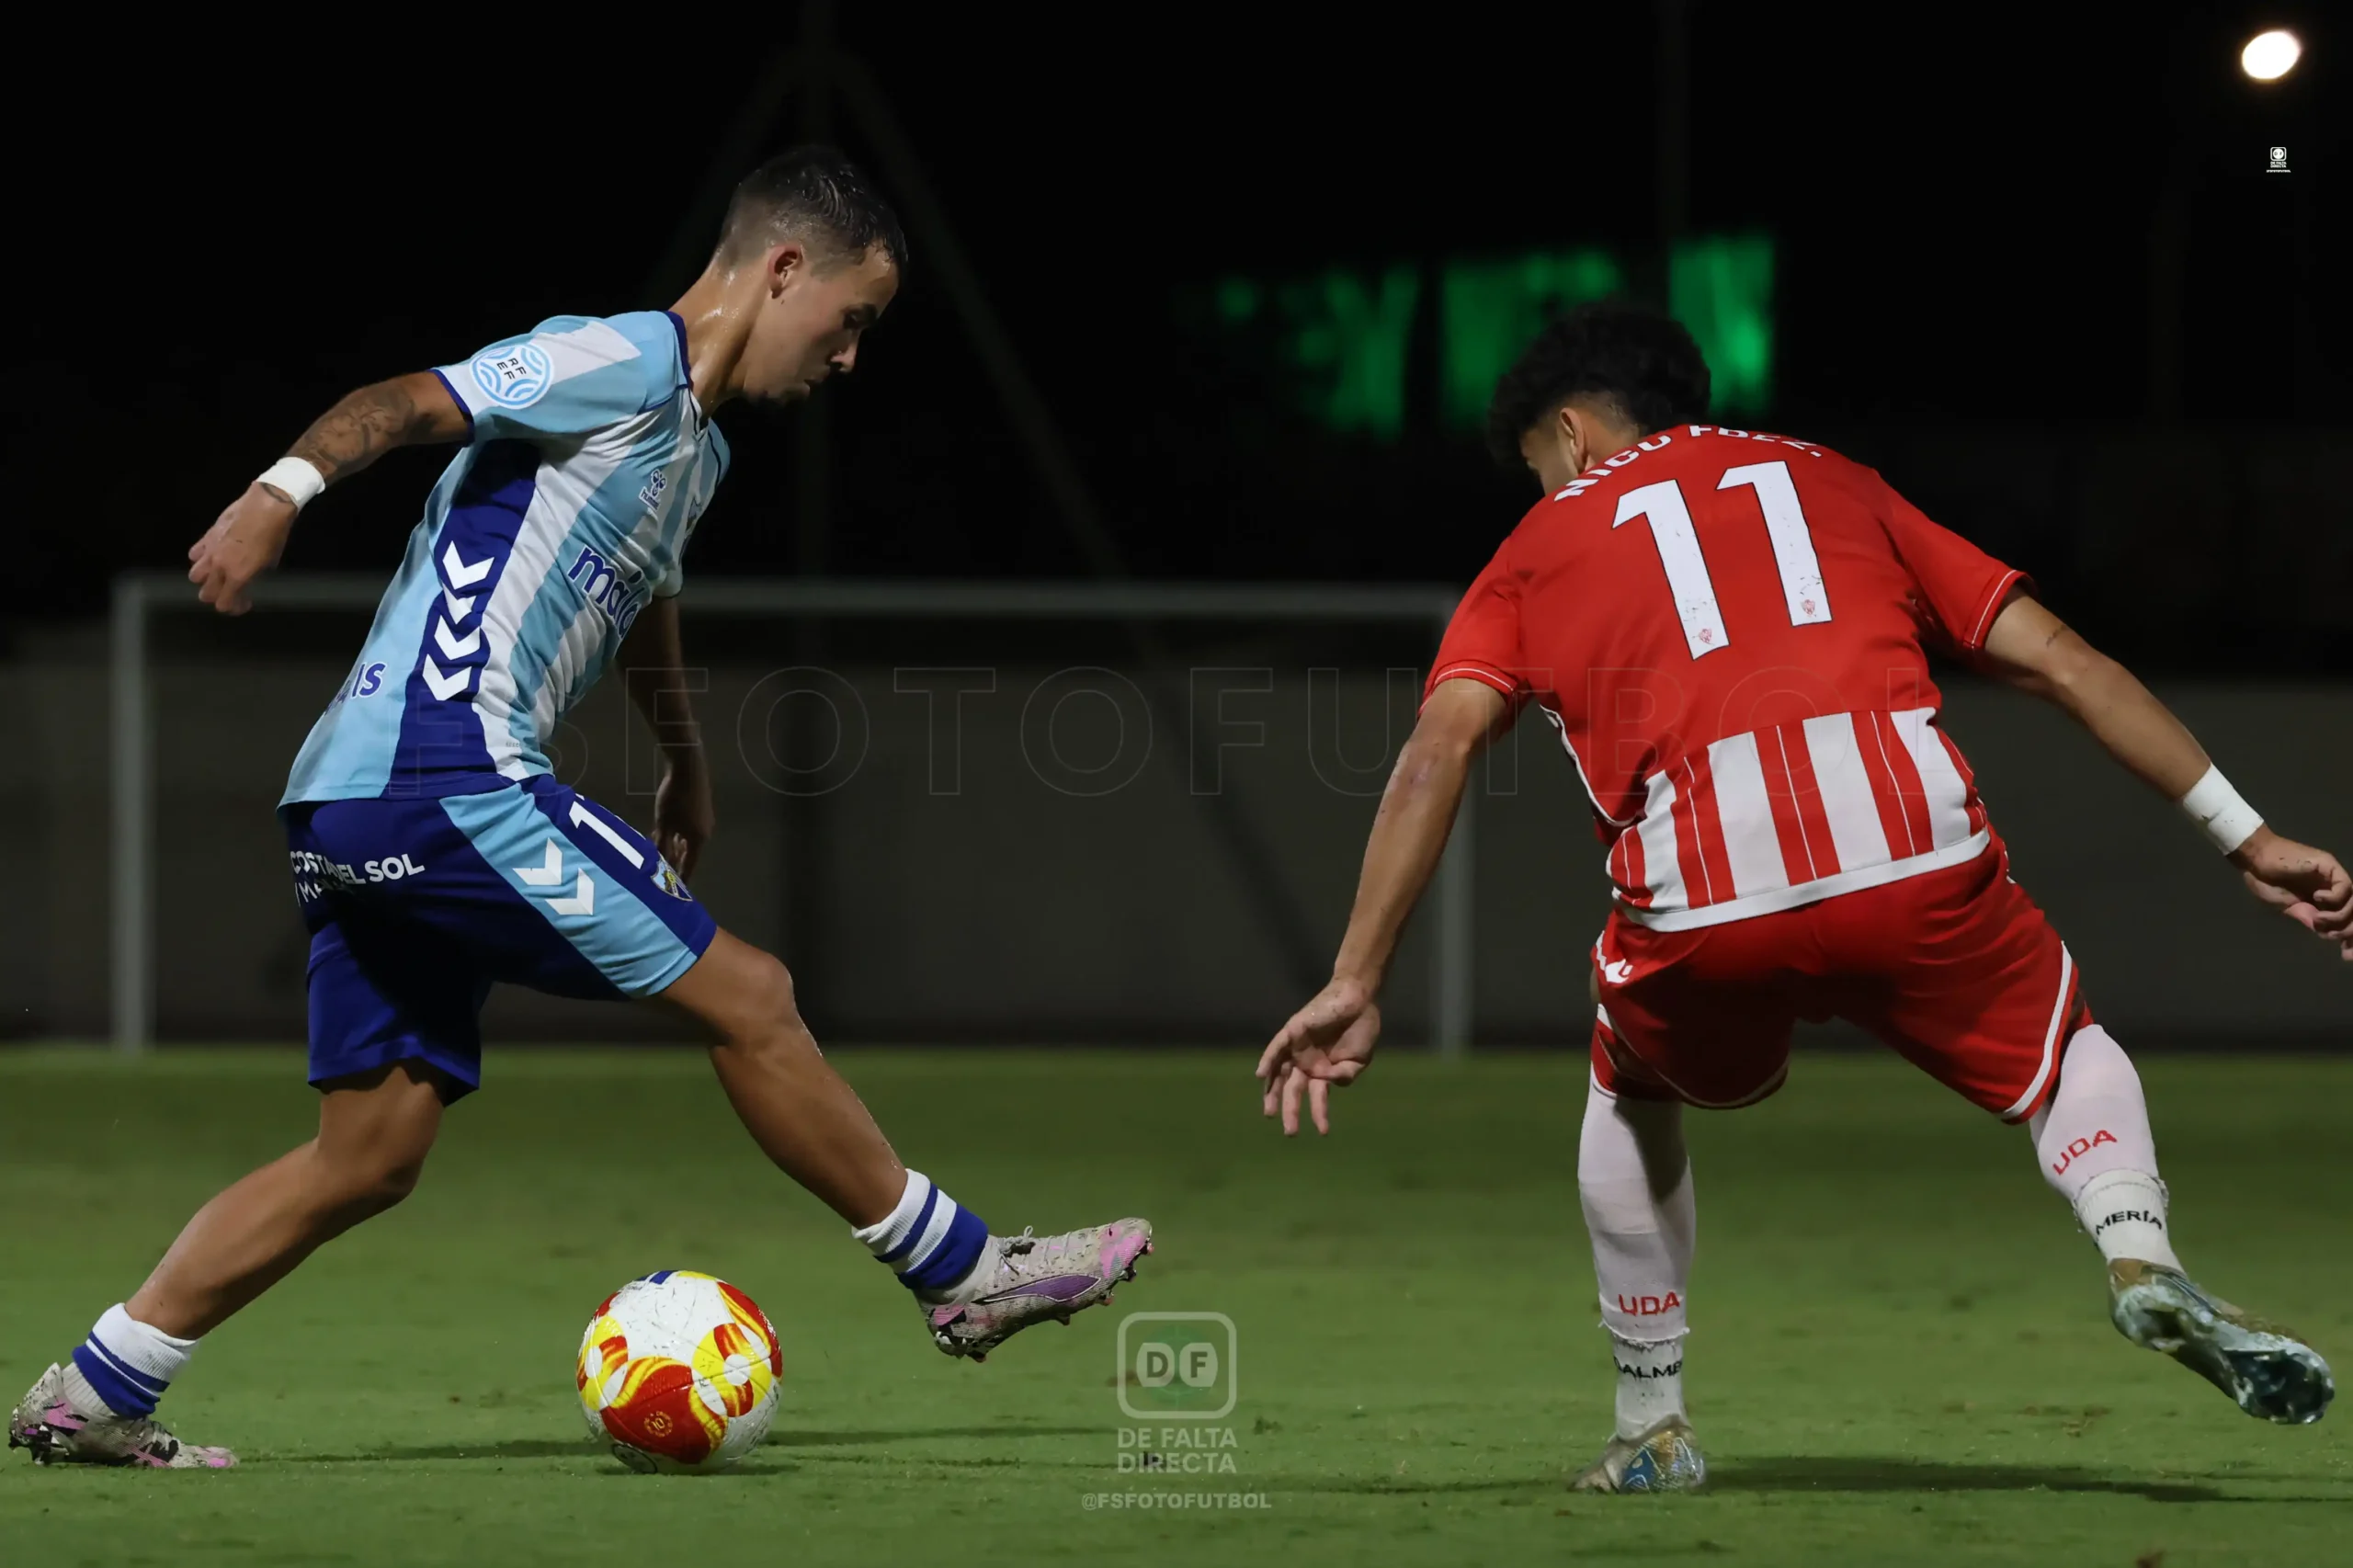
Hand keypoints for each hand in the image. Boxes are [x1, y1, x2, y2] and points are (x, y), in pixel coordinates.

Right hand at [188, 483, 297, 613]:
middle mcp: (219, 567)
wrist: (265, 506)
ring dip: (206, 579)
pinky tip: (212, 556)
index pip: (224, 603)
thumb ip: (253, 576)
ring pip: (195, 576)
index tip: (244, 603)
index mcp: (238, 576)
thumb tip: (247, 581)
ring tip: (218, 574)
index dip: (234, 607)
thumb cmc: (274, 534)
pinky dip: (201, 559)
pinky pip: (194, 555)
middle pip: (206, 594)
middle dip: (218, 597)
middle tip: (231, 591)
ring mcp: (209, 551)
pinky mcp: (206, 537)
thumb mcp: (269, 562)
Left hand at [652, 754, 714, 879]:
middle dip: (675, 861)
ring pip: (688, 840)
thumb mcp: (663, 824)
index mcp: (699, 840)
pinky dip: (678, 835)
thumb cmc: (674, 799)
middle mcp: (706, 833)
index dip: (681, 878)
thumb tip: (658, 863)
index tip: (675, 890)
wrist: (688, 768)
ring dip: (674, 846)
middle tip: (660, 869)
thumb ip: (661, 845)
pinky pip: (689, 829)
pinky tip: (665, 833)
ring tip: (658, 850)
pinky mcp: (702, 810)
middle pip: (690, 853)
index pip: (690, 866)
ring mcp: (705, 821)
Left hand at [1257, 973, 1380, 1135]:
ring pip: (1280, 1073)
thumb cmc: (1362, 1027)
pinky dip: (1268, 1060)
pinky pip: (1277, 1047)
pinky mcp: (1293, 1031)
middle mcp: (1307, 1061)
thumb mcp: (1359, 1060)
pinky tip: (1261, 1075)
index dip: (1319, 1114)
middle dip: (1291, 1111)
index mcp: (1322, 1070)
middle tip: (1290, 1132)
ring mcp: (1298, 1047)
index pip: (1316, 1097)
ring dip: (1273, 1092)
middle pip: (1293, 1090)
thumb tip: (1327, 1084)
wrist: (1360, 998)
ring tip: (1269, 1113)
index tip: (1323, 1131)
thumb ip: (1345, 1076)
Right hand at [2232, 827, 2352, 955]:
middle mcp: (2332, 889)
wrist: (2254, 860)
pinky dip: (2334, 898)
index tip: (2345, 955)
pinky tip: (2316, 898)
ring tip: (2317, 919)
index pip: (2345, 920)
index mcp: (2323, 901)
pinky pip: (2345, 887)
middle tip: (2334, 939)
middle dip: (2349, 932)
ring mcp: (2332, 877)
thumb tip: (2326, 933)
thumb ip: (2308, 917)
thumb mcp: (2288, 907)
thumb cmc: (2265, 881)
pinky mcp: (2329, 866)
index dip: (2348, 938)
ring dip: (2339, 917)